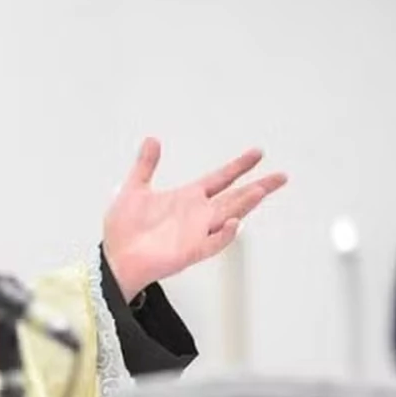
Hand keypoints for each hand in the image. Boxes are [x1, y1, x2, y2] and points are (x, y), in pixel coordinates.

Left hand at [102, 138, 286, 300]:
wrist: (115, 256)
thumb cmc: (125, 229)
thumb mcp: (134, 188)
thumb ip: (146, 165)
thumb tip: (152, 140)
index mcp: (187, 199)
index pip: (220, 179)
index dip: (238, 166)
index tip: (257, 154)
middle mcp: (196, 215)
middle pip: (234, 198)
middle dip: (257, 187)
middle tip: (280, 176)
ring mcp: (196, 233)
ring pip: (228, 217)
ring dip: (244, 205)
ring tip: (260, 191)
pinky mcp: (189, 251)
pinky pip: (212, 243)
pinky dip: (224, 235)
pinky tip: (233, 224)